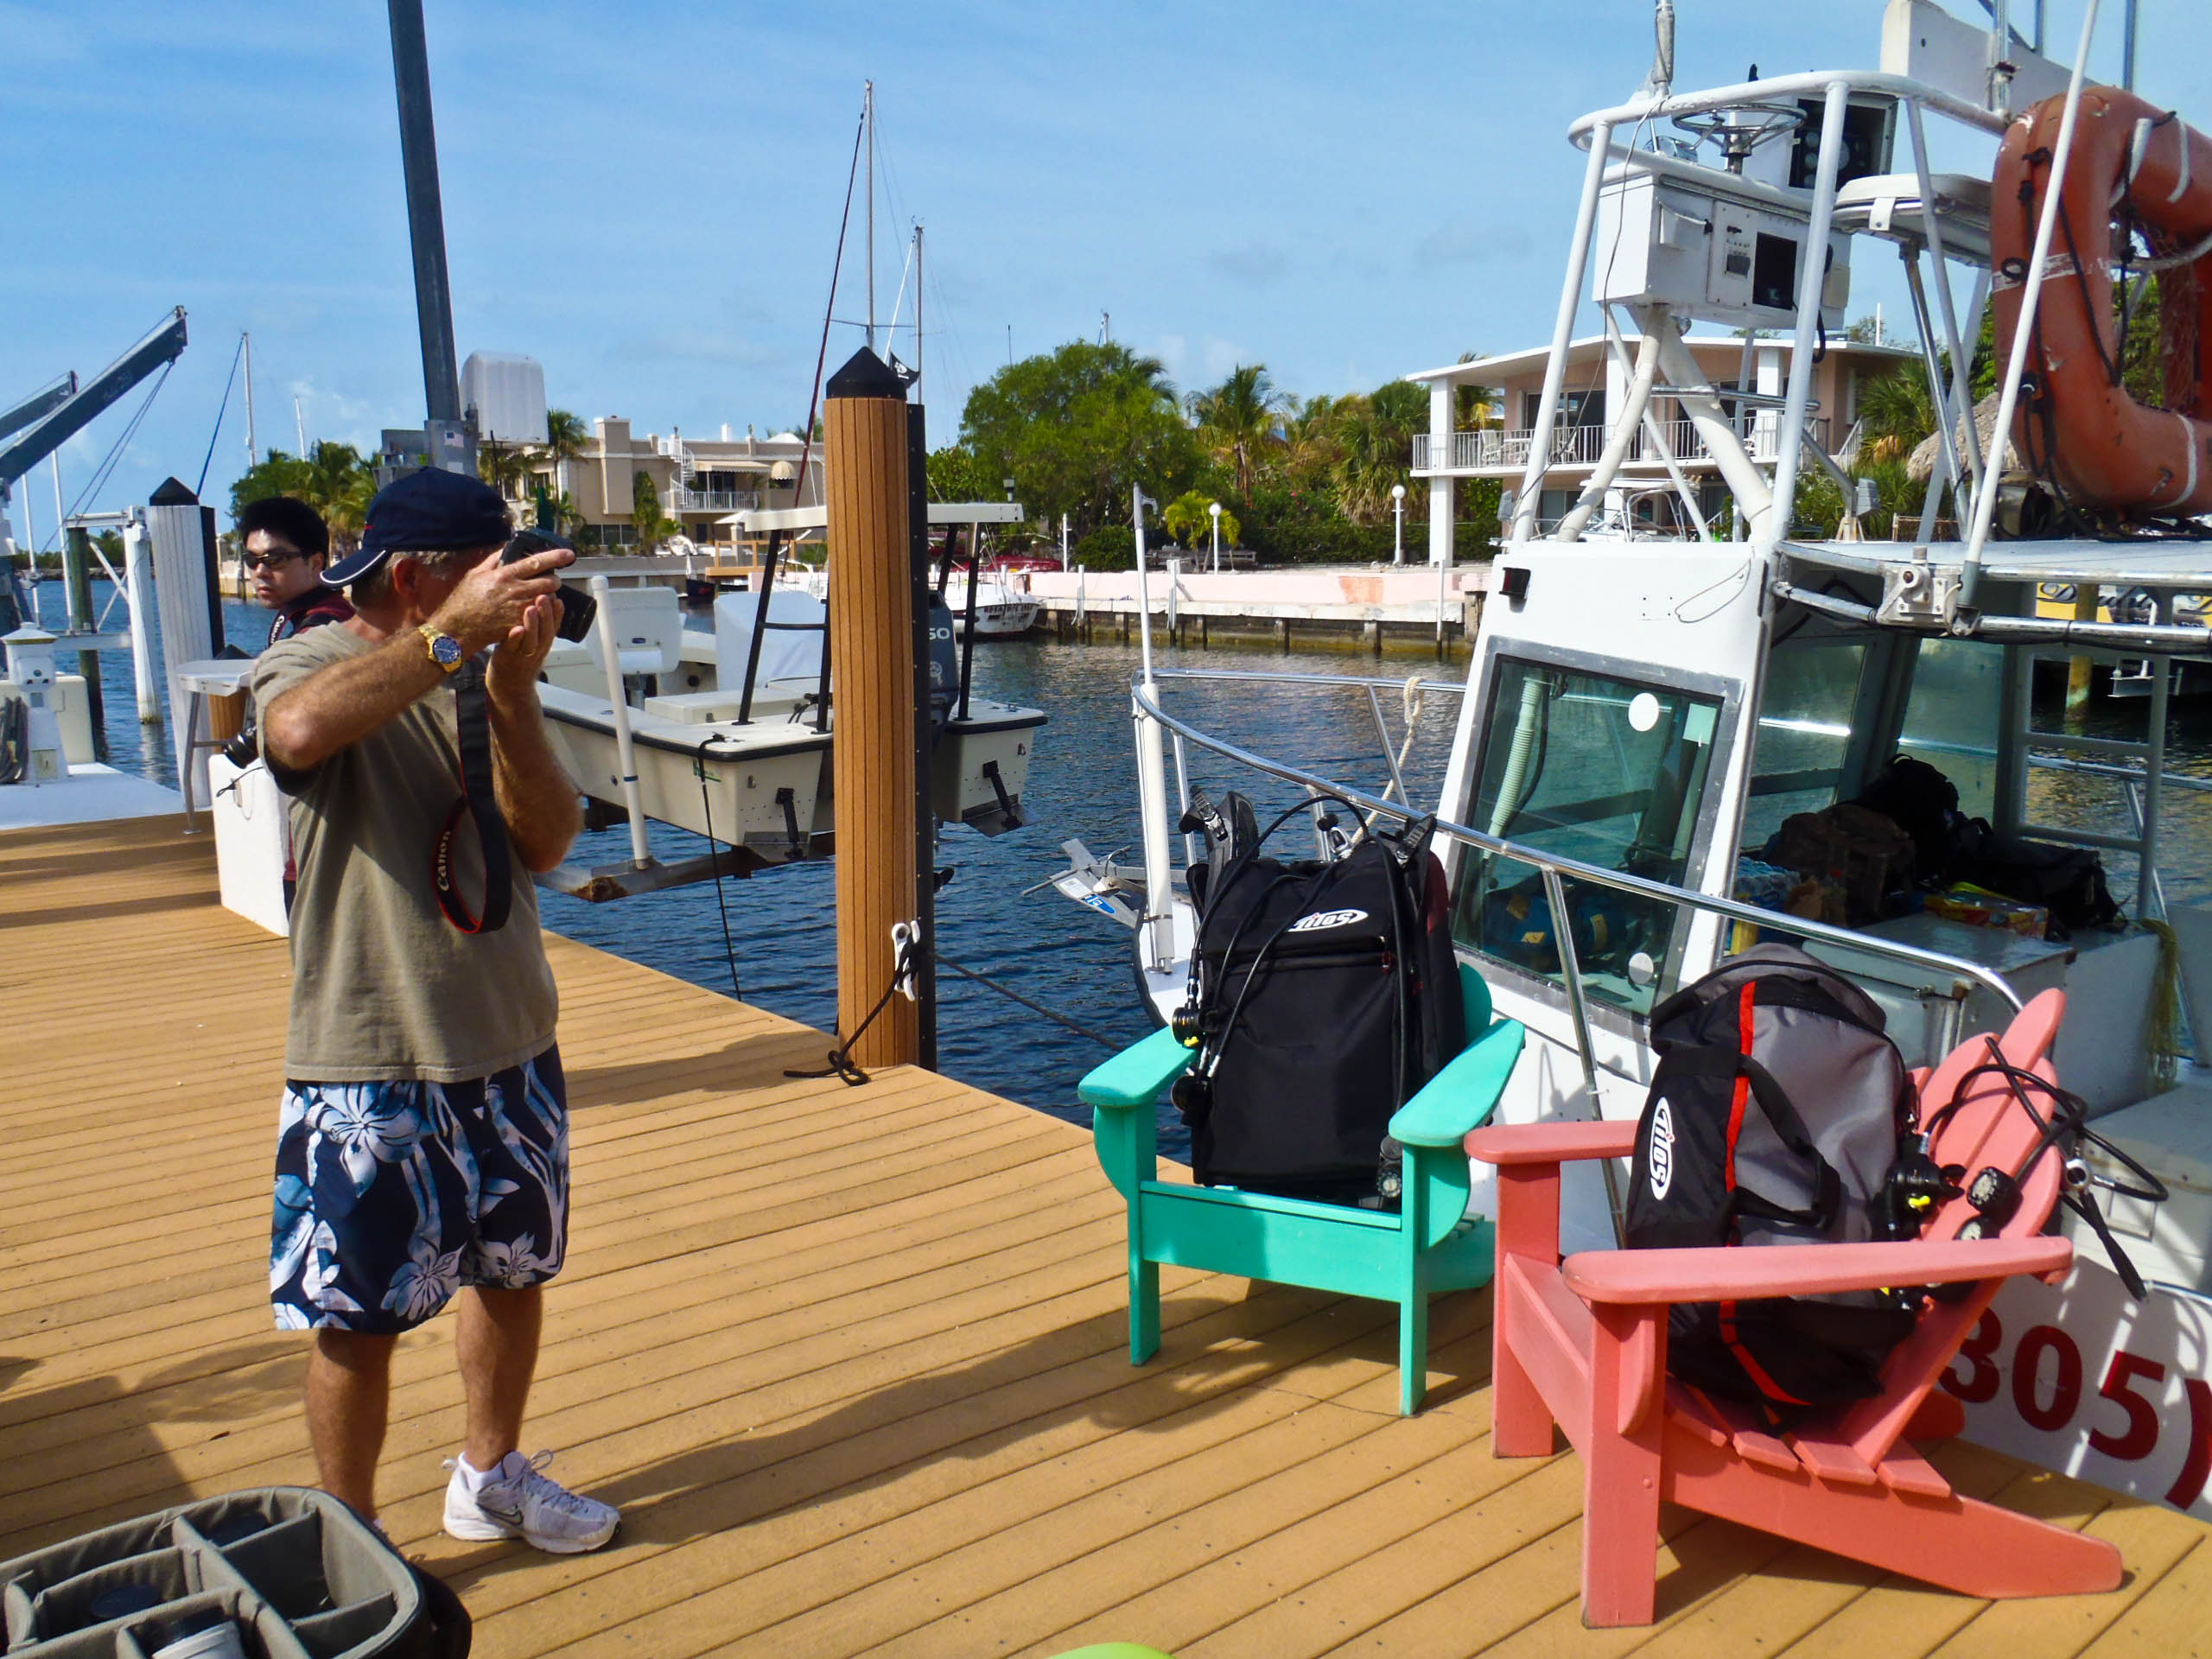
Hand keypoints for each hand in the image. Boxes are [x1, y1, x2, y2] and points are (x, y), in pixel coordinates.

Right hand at [427, 546, 573, 652]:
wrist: (457, 629)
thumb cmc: (464, 600)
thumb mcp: (475, 574)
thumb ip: (493, 561)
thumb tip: (507, 548)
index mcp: (505, 575)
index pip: (536, 562)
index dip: (555, 557)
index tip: (570, 555)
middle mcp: (515, 590)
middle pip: (549, 582)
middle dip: (554, 581)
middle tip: (552, 581)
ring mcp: (519, 609)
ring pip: (547, 600)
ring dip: (548, 597)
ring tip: (542, 596)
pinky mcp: (520, 624)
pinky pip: (538, 616)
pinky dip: (540, 613)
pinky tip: (535, 612)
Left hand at [487, 593, 559, 702]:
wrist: (509, 688)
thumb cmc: (520, 662)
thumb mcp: (534, 645)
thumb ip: (538, 628)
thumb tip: (542, 604)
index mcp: (543, 645)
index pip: (554, 628)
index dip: (557, 614)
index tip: (558, 599)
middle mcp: (536, 650)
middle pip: (545, 632)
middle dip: (546, 614)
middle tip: (544, 596)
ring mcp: (522, 656)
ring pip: (531, 640)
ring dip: (533, 624)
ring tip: (531, 608)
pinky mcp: (506, 659)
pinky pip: (512, 649)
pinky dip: (515, 639)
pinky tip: (516, 629)